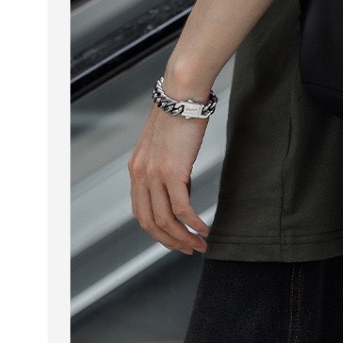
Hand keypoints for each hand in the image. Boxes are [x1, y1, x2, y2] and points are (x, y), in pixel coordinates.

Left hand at [128, 106, 210, 254]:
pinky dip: (193, 224)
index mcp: (137, 169)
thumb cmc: (179, 113)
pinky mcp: (172, 172)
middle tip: (188, 249)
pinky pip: (182, 209)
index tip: (175, 239)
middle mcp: (140, 175)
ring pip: (165, 220)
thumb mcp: (166, 145)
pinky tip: (205, 230)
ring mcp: (154, 175)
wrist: (182, 93)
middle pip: (150, 223)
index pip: (141, 211)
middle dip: (169, 241)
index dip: (157, 231)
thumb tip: (182, 189)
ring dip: (183, 237)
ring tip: (200, 245)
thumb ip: (169, 168)